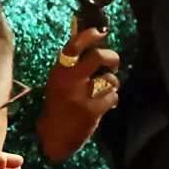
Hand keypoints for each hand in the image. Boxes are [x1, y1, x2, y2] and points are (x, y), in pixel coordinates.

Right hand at [36, 27, 119, 162]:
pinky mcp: (91, 111)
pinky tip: (107, 104)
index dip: (90, 35)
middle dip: (112, 57)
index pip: (74, 46)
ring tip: (106, 90)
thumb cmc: (60, 106)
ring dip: (112, 84)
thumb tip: (91, 42)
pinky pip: (112, 97)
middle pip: (97, 57)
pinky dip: (113, 100)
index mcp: (59, 71)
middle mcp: (69, 81)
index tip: (102, 32)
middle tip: (113, 64)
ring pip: (109, 79)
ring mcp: (80, 96)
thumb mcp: (60, 82)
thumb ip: (72, 66)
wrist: (55, 136)